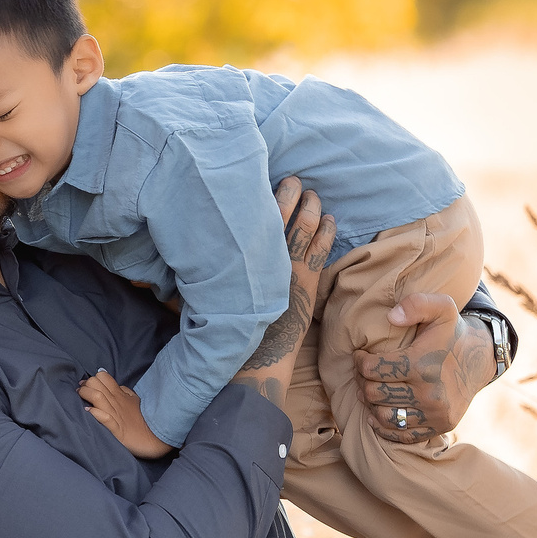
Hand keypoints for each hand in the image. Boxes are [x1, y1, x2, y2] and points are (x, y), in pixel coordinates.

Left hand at [79, 370, 172, 458]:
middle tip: (81, 393)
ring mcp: (115, 415)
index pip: (103, 377)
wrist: (155, 439)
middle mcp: (115, 402)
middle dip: (85, 385)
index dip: (92, 379)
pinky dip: (95, 413)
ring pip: (97, 396)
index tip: (87, 387)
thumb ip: (125, 392)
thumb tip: (115, 385)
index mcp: (120, 394)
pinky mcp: (116, 430)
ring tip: (81, 400)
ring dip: (86, 395)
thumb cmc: (143, 420)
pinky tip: (88, 412)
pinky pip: (104, 418)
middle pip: (95, 382)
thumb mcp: (135, 401)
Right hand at [230, 177, 331, 405]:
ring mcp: (292, 266)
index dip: (264, 195)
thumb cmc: (228, 325)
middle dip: (290, 193)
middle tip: (293, 181)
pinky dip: (327, 230)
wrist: (255, 356)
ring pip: (307, 226)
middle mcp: (269, 256)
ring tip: (312, 196)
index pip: (256, 215)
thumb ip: (215, 266)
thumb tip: (207, 246)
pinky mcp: (309, 281)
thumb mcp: (211, 291)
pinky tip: (329, 220)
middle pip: (283, 212)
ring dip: (311, 207)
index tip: (265, 181)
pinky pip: (323, 247)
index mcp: (245, 255)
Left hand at [352, 295, 496, 443]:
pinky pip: (402, 435)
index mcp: (423, 364)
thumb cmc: (451, 332)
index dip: (360, 362)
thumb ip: (417, 304)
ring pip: (384, 416)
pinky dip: (384, 427)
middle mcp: (430, 393)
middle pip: (374, 394)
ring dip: (370, 404)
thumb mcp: (441, 307)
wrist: (480, 359)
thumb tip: (391, 316)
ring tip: (370, 390)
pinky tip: (378, 412)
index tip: (361, 356)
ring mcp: (435, 413)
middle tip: (363, 374)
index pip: (373, 369)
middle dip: (362, 382)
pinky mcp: (439, 426)